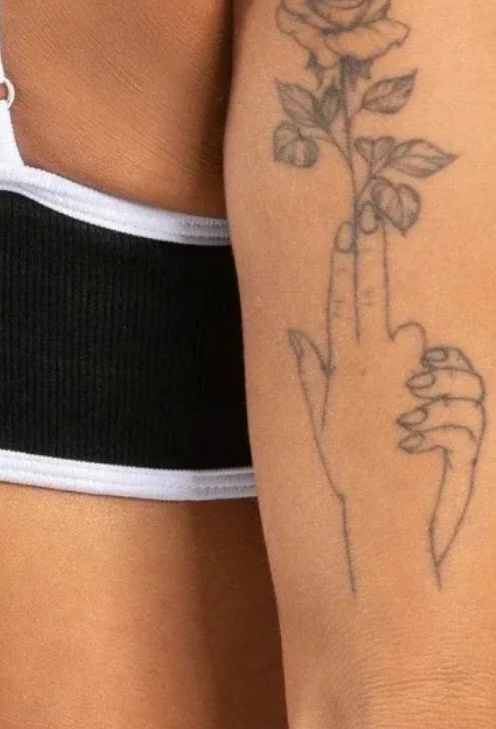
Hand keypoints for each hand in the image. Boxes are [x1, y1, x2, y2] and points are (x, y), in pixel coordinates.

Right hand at [290, 218, 485, 579]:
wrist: (384, 516)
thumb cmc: (350, 473)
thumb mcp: (319, 419)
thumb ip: (307, 372)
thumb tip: (296, 336)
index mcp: (336, 367)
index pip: (336, 300)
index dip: (344, 260)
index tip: (350, 224)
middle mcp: (362, 366)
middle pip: (366, 296)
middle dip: (369, 254)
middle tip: (372, 212)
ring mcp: (394, 379)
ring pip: (409, 335)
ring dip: (410, 344)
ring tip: (409, 368)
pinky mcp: (422, 396)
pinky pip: (432, 366)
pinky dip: (431, 371)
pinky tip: (423, 387)